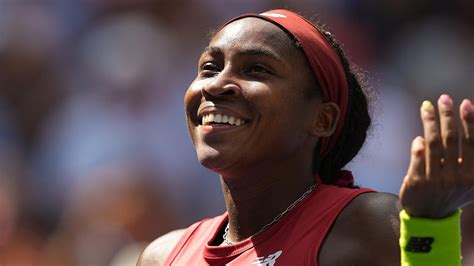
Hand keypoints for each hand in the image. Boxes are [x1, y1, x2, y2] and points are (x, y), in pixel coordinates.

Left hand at [399, 94, 473, 217]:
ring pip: (432, 144)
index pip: (471, 142)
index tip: (464, 103)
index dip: (469, 121)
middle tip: (443, 98)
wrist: (429, 217)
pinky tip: (420, 137)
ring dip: (430, 122)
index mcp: (473, 176)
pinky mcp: (416, 182)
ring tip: (427, 107)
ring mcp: (435, 181)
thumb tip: (469, 121)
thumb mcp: (468, 179)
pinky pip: (417, 156)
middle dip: (447, 115)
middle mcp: (456, 178)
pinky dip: (418, 144)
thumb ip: (469, 158)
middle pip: (451, 139)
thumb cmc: (450, 192)